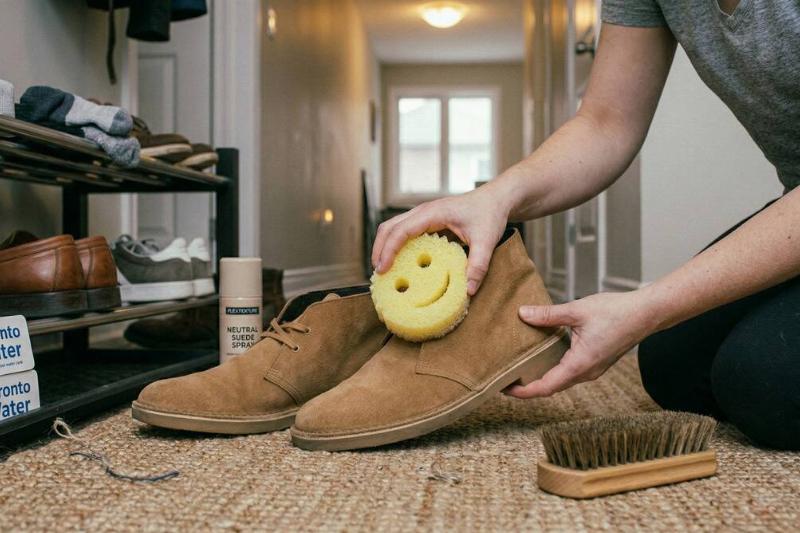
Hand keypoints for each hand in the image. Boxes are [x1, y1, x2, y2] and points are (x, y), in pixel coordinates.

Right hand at [372, 188, 510, 294]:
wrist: (496, 198)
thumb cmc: (490, 214)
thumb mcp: (486, 241)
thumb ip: (478, 265)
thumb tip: (468, 290)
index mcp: (433, 213)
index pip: (401, 230)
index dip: (388, 249)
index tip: (382, 268)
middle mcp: (423, 211)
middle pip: (389, 227)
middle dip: (379, 249)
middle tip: (378, 273)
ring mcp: (423, 214)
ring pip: (393, 227)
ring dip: (384, 246)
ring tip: (383, 269)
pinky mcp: (427, 220)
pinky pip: (404, 230)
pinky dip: (395, 244)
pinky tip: (399, 262)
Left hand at [505, 290, 658, 397]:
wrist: (647, 313)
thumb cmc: (616, 312)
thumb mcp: (577, 310)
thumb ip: (548, 315)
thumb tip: (522, 314)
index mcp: (580, 365)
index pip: (545, 387)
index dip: (523, 391)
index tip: (505, 389)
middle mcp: (586, 373)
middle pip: (551, 387)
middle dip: (528, 386)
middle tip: (505, 378)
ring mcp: (592, 369)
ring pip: (561, 380)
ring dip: (541, 377)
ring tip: (519, 368)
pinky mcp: (596, 362)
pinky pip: (570, 372)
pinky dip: (553, 368)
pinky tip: (542, 356)